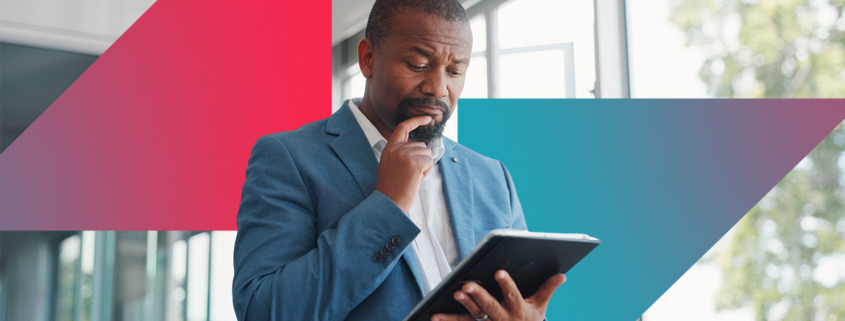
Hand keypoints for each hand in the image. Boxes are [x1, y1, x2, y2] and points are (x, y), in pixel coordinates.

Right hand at [375, 115, 433, 212]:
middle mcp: (396, 149)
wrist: (389, 202)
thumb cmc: (392, 187)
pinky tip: (415, 180)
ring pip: (427, 153)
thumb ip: (403, 153)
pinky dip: (426, 172)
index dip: (416, 120)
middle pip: (421, 145)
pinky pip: (429, 163)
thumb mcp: (392, 165)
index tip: (426, 118)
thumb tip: (423, 147)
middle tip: (409, 174)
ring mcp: (405, 155)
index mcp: (389, 148)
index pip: (403, 127)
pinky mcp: (415, 163)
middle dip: (420, 159)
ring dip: (424, 166)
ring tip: (411, 177)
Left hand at [431, 271, 565, 320]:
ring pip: (473, 317)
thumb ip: (548, 289)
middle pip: (489, 307)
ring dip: (462, 308)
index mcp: (519, 310)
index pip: (512, 295)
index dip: (506, 284)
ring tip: (454, 295)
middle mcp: (503, 319)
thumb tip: (562, 275)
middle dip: (478, 296)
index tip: (498, 271)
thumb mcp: (540, 307)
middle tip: (466, 285)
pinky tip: (435, 316)